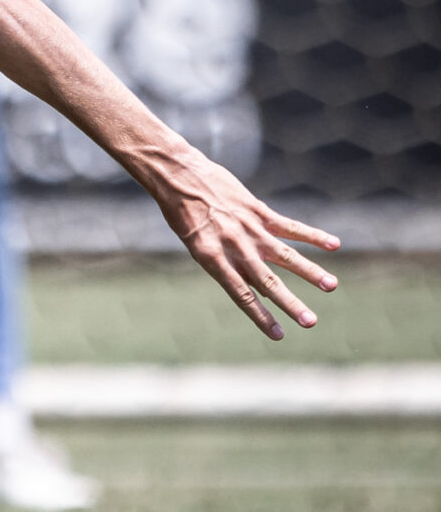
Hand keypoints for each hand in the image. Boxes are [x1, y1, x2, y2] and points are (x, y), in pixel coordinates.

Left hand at [143, 141, 339, 340]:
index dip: (260, 316)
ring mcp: (249, 229)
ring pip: (285, 255)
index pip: (241, 295)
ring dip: (310, 271)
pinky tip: (334, 245)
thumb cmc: (183, 215)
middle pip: (267, 281)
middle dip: (290, 303)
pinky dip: (313, 235)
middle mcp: (234, 247)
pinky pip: (290, 226)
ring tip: (331, 286)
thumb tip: (261, 290)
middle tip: (311, 322)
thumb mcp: (197, 245)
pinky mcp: (258, 212)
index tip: (278, 335)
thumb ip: (228, 266)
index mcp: (213, 260)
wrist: (178, 177)